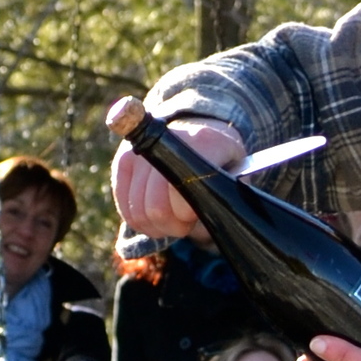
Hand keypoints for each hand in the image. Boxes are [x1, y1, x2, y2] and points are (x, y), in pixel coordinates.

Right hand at [108, 105, 239, 240]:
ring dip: (157, 227)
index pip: (180, 189)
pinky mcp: (123, 161)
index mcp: (203, 142)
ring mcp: (141, 151)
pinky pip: (126, 210)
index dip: (187, 214)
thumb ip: (234, 190)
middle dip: (172, 225)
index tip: (196, 213)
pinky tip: (155, 216)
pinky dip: (141, 222)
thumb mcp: (237, 172)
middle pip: (156, 208)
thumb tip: (216, 214)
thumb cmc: (220, 163)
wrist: (195, 133)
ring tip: (172, 219)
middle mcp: (166, 142)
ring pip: (139, 213)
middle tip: (185, 221)